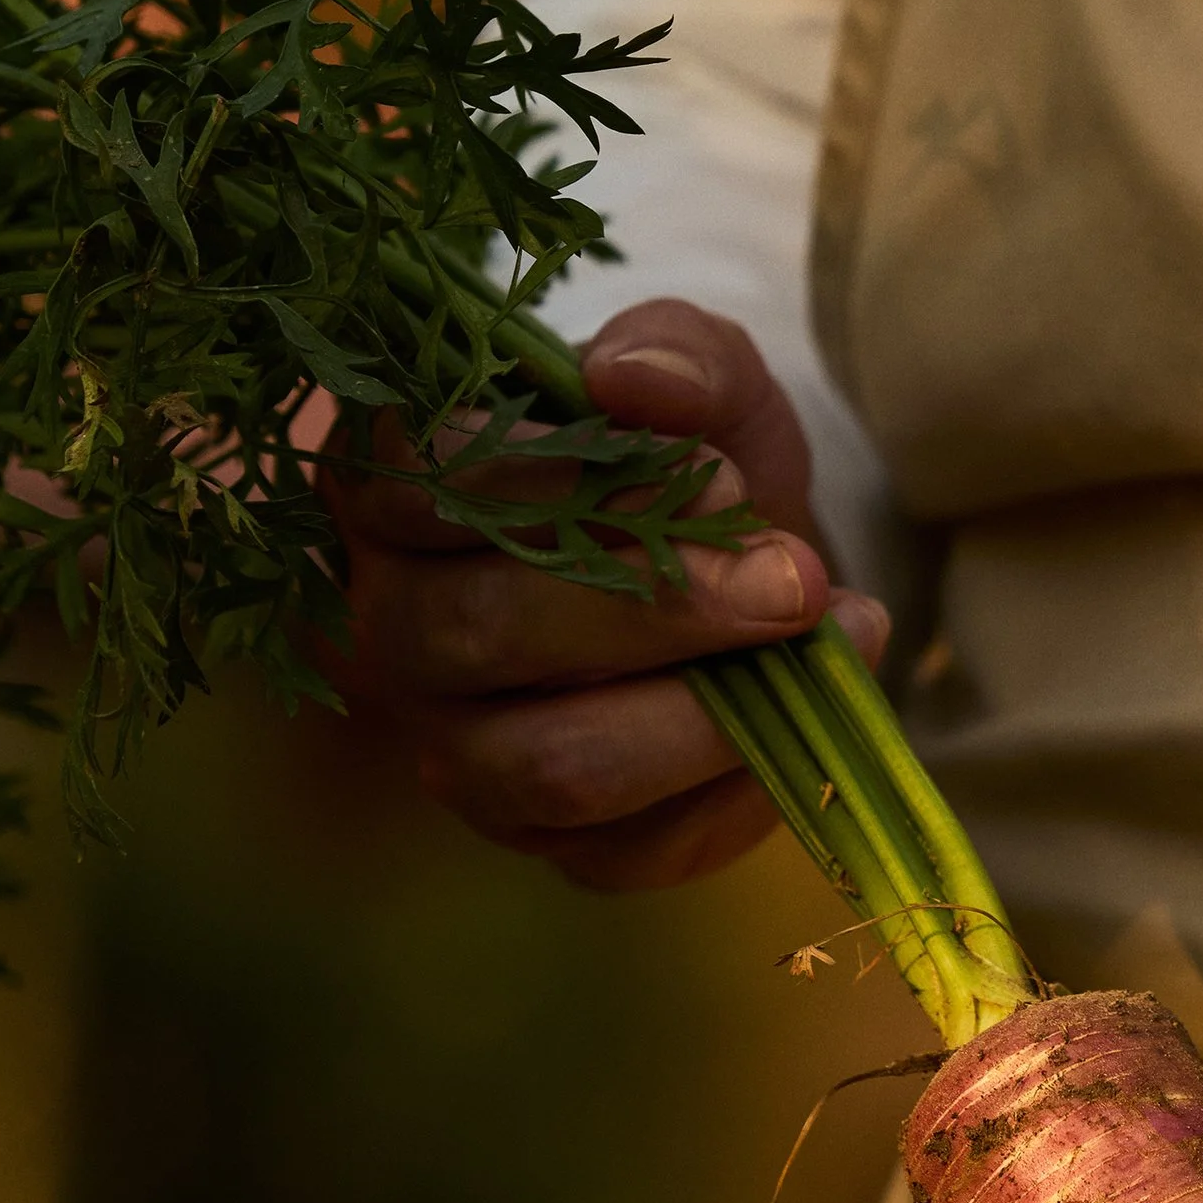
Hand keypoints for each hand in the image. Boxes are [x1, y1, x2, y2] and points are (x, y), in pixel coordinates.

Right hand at [328, 298, 886, 892]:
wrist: (739, 569)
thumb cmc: (688, 460)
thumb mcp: (701, 380)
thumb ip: (676, 353)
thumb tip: (631, 380)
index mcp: (391, 490)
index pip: (423, 483)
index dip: (573, 483)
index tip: (719, 478)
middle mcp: (390, 628)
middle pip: (479, 634)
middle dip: (660, 608)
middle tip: (793, 578)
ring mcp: (454, 746)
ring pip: (547, 766)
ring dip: (698, 718)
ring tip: (812, 650)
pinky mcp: (538, 837)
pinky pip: (625, 848)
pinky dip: (733, 790)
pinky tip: (802, 720)